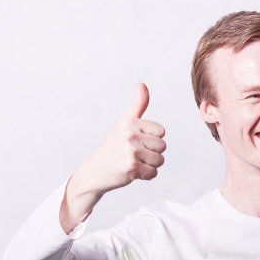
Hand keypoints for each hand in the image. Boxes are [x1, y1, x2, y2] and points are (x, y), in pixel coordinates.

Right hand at [60, 83, 165, 232]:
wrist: (96, 170)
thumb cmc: (113, 145)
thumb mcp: (124, 122)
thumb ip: (138, 105)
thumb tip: (142, 84)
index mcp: (130, 122)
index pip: (161, 132)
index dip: (153, 139)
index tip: (138, 142)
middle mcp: (130, 135)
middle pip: (162, 146)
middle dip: (152, 153)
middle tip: (135, 154)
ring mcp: (131, 151)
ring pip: (160, 160)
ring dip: (150, 165)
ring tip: (134, 162)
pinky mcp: (132, 167)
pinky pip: (153, 173)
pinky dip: (146, 176)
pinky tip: (133, 172)